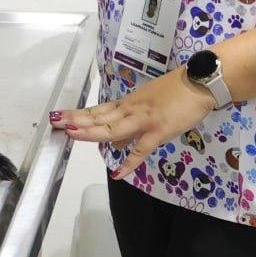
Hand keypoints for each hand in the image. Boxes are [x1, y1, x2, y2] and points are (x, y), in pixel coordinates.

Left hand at [49, 68, 216, 179]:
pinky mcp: (158, 131)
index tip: (62, 116)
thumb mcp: (150, 102)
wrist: (200, 82)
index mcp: (129, 103)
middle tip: (56, 122)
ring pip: (112, 128)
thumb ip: (132, 122)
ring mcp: (143, 120)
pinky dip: (128, 163)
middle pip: (100, 117)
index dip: (80, 114)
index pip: (99, 110)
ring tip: (71, 134)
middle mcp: (131, 110)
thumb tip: (117, 143)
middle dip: (77, 120)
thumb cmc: (178, 91)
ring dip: (91, 132)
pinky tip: (117, 174)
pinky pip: (140, 150)